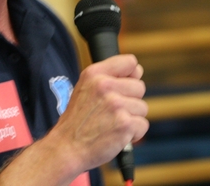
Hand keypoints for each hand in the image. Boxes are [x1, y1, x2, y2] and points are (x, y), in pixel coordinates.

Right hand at [47, 54, 148, 171]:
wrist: (67, 147)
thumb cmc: (77, 121)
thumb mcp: (84, 89)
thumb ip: (107, 78)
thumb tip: (138, 71)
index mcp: (94, 74)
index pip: (130, 62)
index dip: (131, 75)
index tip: (124, 86)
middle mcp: (104, 86)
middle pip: (140, 87)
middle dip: (131, 101)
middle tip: (112, 112)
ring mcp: (115, 104)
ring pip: (142, 107)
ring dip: (131, 118)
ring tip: (112, 124)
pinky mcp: (125, 124)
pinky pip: (143, 125)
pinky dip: (133, 134)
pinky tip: (116, 135)